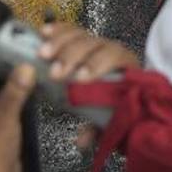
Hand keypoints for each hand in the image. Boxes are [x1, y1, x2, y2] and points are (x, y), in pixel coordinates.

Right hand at [37, 23, 139, 149]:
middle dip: (72, 57)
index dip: (96, 65)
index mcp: (126, 67)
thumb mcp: (110, 122)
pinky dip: (57, 30)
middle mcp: (112, 50)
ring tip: (43, 54)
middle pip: (93, 44)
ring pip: (80, 35)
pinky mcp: (82, 39)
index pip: (115, 57)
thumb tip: (81, 141)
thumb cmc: (119, 107)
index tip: (78, 79)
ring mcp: (96, 43)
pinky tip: (44, 34)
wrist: (128, 94)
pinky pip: (70, 30)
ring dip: (60, 43)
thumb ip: (97, 130)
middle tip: (55, 73)